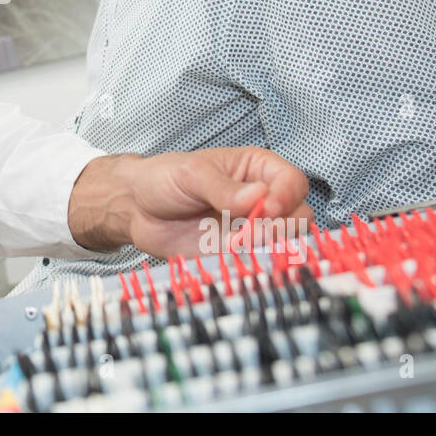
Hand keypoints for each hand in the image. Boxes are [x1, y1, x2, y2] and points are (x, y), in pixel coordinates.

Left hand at [67, 147, 313, 259]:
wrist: (136, 209)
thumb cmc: (163, 180)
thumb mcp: (191, 174)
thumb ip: (223, 188)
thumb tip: (257, 198)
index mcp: (256, 170)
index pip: (292, 182)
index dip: (286, 197)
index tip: (266, 208)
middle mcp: (262, 200)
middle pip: (299, 215)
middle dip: (282, 226)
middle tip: (252, 231)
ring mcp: (252, 229)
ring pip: (285, 243)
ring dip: (270, 247)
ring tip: (240, 244)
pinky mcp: (238, 254)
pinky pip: (260, 263)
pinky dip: (255, 265)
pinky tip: (236, 260)